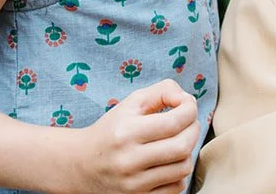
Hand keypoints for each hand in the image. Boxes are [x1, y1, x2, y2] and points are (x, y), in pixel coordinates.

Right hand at [69, 80, 200, 193]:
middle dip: (193, 130)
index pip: (175, 122)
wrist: (81, 165)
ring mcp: (134, 184)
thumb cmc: (112, 130)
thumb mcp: (131, 103)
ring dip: (187, 152)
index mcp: (126, 133)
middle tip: (188, 123)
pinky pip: (176, 188)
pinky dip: (178, 173)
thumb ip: (162, 91)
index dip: (190, 109)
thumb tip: (187, 99)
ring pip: (183, 168)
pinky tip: (168, 162)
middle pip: (183, 146)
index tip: (187, 106)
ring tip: (177, 142)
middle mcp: (129, 160)